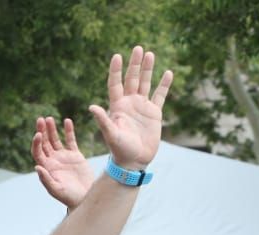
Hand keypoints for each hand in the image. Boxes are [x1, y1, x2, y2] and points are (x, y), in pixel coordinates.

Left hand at [33, 117, 96, 208]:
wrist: (85, 197)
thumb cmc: (69, 197)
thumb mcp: (56, 189)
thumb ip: (46, 179)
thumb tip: (37, 166)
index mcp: (46, 167)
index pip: (38, 151)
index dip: (36, 142)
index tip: (38, 134)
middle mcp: (53, 161)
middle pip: (44, 143)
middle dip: (42, 131)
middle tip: (40, 119)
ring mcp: (63, 157)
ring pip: (55, 140)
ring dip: (52, 129)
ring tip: (49, 118)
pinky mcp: (75, 155)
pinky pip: (70, 140)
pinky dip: (68, 131)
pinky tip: (67, 121)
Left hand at [88, 46, 173, 171]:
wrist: (134, 162)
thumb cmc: (120, 150)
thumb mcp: (111, 134)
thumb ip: (103, 120)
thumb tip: (91, 107)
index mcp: (117, 106)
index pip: (115, 84)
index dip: (115, 70)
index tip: (117, 56)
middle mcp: (129, 103)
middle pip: (131, 79)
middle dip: (134, 64)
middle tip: (137, 48)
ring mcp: (142, 107)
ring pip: (145, 83)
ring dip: (148, 69)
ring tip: (150, 54)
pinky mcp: (154, 113)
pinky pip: (160, 95)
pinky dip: (164, 85)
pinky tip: (168, 73)